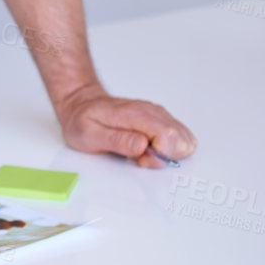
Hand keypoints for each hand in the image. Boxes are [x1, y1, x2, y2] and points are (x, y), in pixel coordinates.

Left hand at [55, 83, 196, 167]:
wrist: (80, 104)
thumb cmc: (82, 120)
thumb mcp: (89, 134)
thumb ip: (118, 141)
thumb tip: (143, 146)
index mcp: (134, 114)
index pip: (169, 135)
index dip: (160, 155)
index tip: (142, 159)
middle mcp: (151, 111)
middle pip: (182, 140)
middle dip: (166, 156)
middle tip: (141, 157)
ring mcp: (157, 114)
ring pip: (184, 140)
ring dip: (168, 153)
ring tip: (142, 152)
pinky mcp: (160, 119)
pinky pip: (178, 138)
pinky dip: (168, 149)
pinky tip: (148, 148)